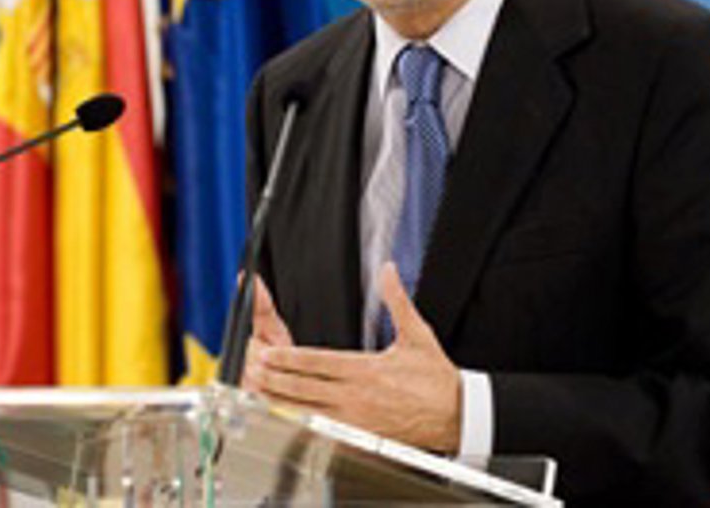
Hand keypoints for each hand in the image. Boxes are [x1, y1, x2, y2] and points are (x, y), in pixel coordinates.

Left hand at [248, 263, 462, 453]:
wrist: (457, 416)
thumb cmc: (436, 379)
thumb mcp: (418, 334)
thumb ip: (397, 300)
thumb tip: (388, 271)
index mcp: (366, 370)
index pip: (318, 363)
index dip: (290, 359)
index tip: (268, 354)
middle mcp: (356, 397)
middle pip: (304, 389)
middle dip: (274, 379)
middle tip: (252, 371)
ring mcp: (355, 421)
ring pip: (307, 412)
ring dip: (281, 403)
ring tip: (258, 393)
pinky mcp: (359, 438)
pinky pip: (322, 432)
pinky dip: (300, 425)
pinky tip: (283, 420)